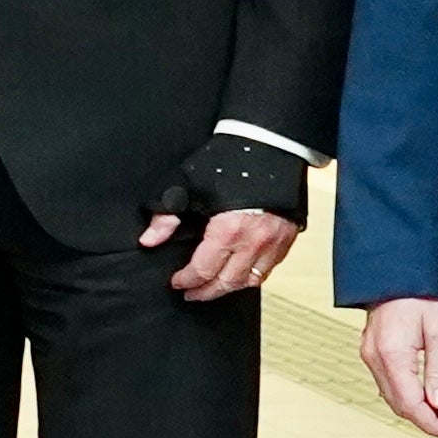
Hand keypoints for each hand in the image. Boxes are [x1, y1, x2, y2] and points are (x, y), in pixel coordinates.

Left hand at [141, 139, 305, 304]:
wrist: (269, 144)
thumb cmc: (230, 160)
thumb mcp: (189, 184)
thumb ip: (166, 215)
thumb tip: (149, 240)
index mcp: (228, 231)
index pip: (204, 271)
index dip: (187, 280)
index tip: (177, 282)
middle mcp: (254, 242)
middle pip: (227, 283)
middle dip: (206, 291)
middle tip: (191, 293)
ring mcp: (274, 242)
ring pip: (251, 281)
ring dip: (229, 287)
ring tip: (214, 286)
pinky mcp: (287, 236)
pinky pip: (269, 269)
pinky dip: (252, 275)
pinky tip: (240, 272)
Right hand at [363, 295, 437, 437]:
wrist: (401, 265)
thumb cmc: (424, 291)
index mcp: (392, 354)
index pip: (410, 405)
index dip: (430, 424)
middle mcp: (375, 357)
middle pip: (398, 404)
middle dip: (425, 419)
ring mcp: (370, 352)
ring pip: (391, 395)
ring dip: (416, 407)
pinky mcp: (372, 348)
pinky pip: (387, 381)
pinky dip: (406, 393)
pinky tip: (425, 392)